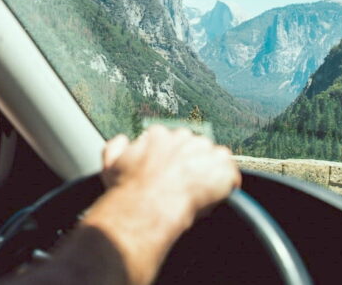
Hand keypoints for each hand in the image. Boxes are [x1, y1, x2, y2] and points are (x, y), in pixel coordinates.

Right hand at [80, 125, 239, 284]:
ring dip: (209, 172)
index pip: (169, 141)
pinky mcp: (223, 168)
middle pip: (193, 147)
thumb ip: (115, 146)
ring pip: (213, 158)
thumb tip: (123, 140)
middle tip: (183, 185)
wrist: (147, 206)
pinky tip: (215, 197)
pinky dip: (227, 185)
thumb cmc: (128, 189)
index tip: (167, 173)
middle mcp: (183, 137)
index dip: (169, 159)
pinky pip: (231, 174)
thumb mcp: (110, 164)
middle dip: (191, 163)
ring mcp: (205, 151)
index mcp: (158, 135)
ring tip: (198, 193)